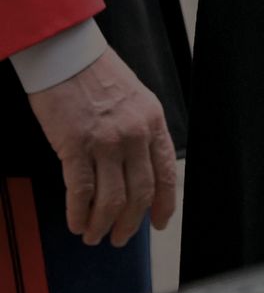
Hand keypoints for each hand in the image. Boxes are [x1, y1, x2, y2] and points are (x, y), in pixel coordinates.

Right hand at [28, 48, 176, 246]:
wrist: (68, 55)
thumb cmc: (97, 74)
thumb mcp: (135, 99)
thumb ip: (141, 131)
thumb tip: (139, 170)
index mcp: (153, 121)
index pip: (166, 173)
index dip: (164, 204)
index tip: (159, 223)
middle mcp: (134, 134)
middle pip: (140, 194)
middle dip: (130, 223)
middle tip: (120, 237)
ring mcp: (105, 142)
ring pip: (111, 200)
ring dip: (103, 225)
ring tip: (94, 235)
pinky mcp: (75, 146)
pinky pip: (81, 192)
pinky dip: (79, 214)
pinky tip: (76, 223)